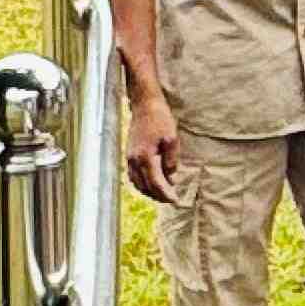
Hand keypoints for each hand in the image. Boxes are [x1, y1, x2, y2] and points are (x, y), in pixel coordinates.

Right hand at [125, 89, 181, 204]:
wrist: (144, 104)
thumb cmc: (160, 119)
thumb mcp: (172, 139)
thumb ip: (171, 161)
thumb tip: (171, 179)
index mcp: (145, 157)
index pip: (156, 183)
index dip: (166, 194)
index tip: (176, 200)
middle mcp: (134, 160)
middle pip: (145, 187)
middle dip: (158, 196)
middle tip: (171, 199)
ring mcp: (129, 158)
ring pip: (137, 183)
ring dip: (149, 191)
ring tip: (162, 194)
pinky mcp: (128, 154)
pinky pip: (133, 176)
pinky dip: (141, 183)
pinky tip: (151, 183)